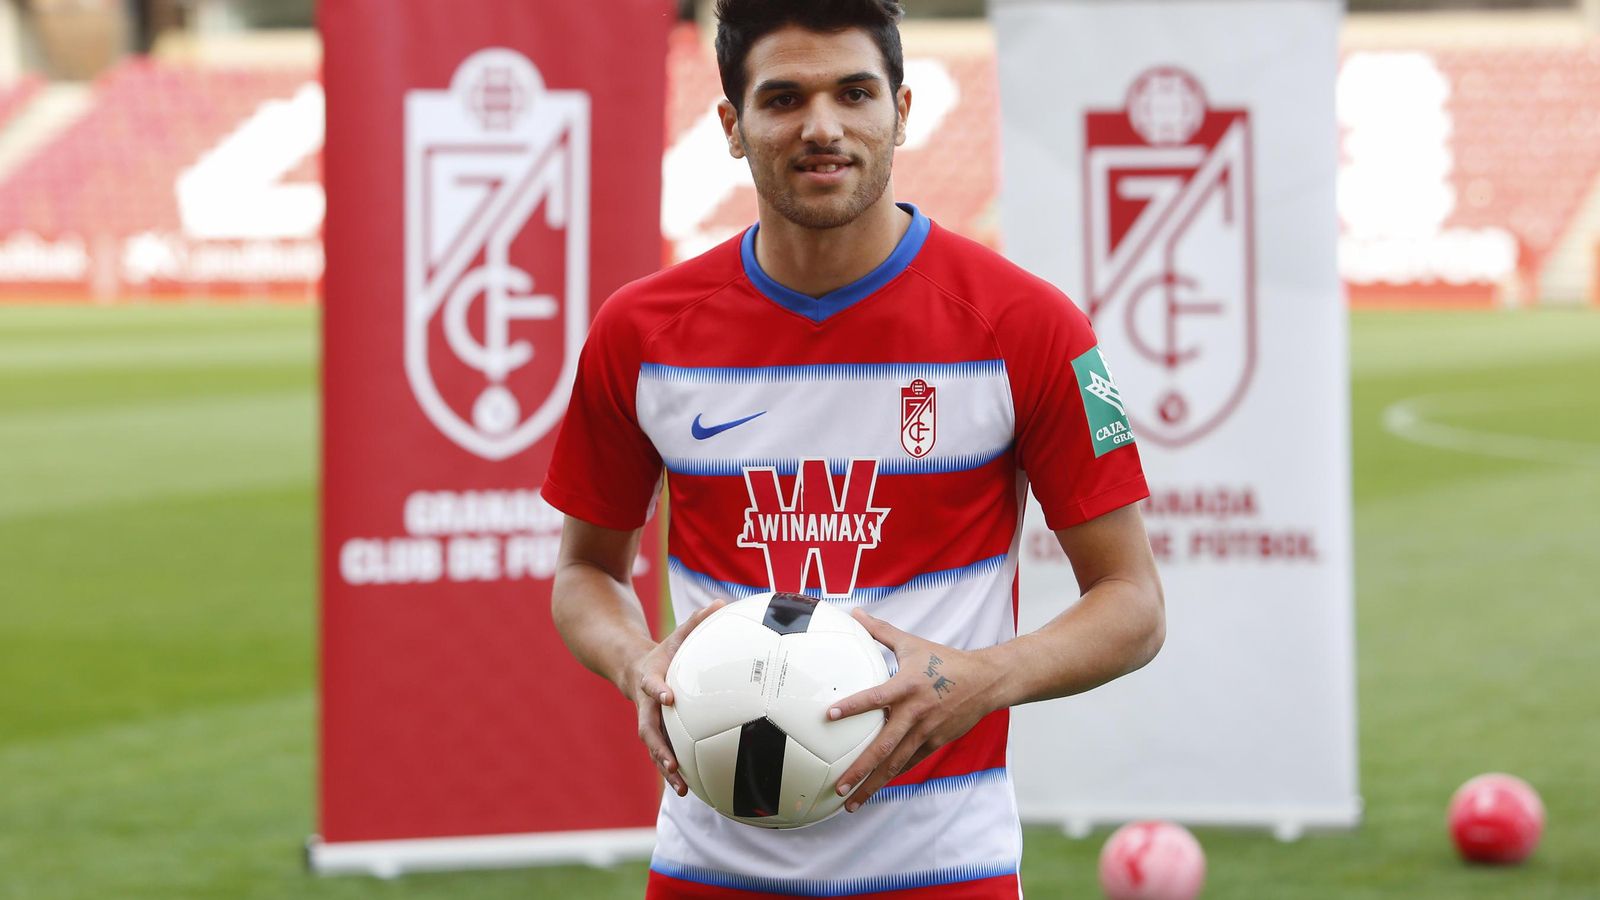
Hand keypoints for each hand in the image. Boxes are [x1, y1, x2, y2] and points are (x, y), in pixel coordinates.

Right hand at [624, 599, 725, 795]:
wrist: (631, 669)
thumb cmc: (663, 653)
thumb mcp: (676, 635)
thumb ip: (697, 621)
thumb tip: (722, 602)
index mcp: (650, 679)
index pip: (651, 685)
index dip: (658, 690)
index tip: (668, 697)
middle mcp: (646, 705)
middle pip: (648, 729)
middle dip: (659, 747)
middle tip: (672, 763)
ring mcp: (648, 722)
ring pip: (654, 749)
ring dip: (666, 769)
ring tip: (682, 788)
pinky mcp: (656, 734)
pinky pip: (664, 754)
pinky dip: (674, 772)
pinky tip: (691, 790)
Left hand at [827, 608, 1001, 811]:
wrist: (985, 681)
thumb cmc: (944, 660)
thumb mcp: (912, 643)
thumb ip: (880, 631)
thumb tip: (855, 613)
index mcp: (907, 686)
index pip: (874, 698)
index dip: (852, 707)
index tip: (828, 715)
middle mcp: (915, 713)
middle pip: (883, 746)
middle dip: (860, 768)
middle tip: (838, 784)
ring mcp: (926, 732)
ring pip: (895, 763)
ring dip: (873, 783)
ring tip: (851, 802)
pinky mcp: (935, 743)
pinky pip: (909, 762)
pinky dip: (892, 776)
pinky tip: (875, 789)